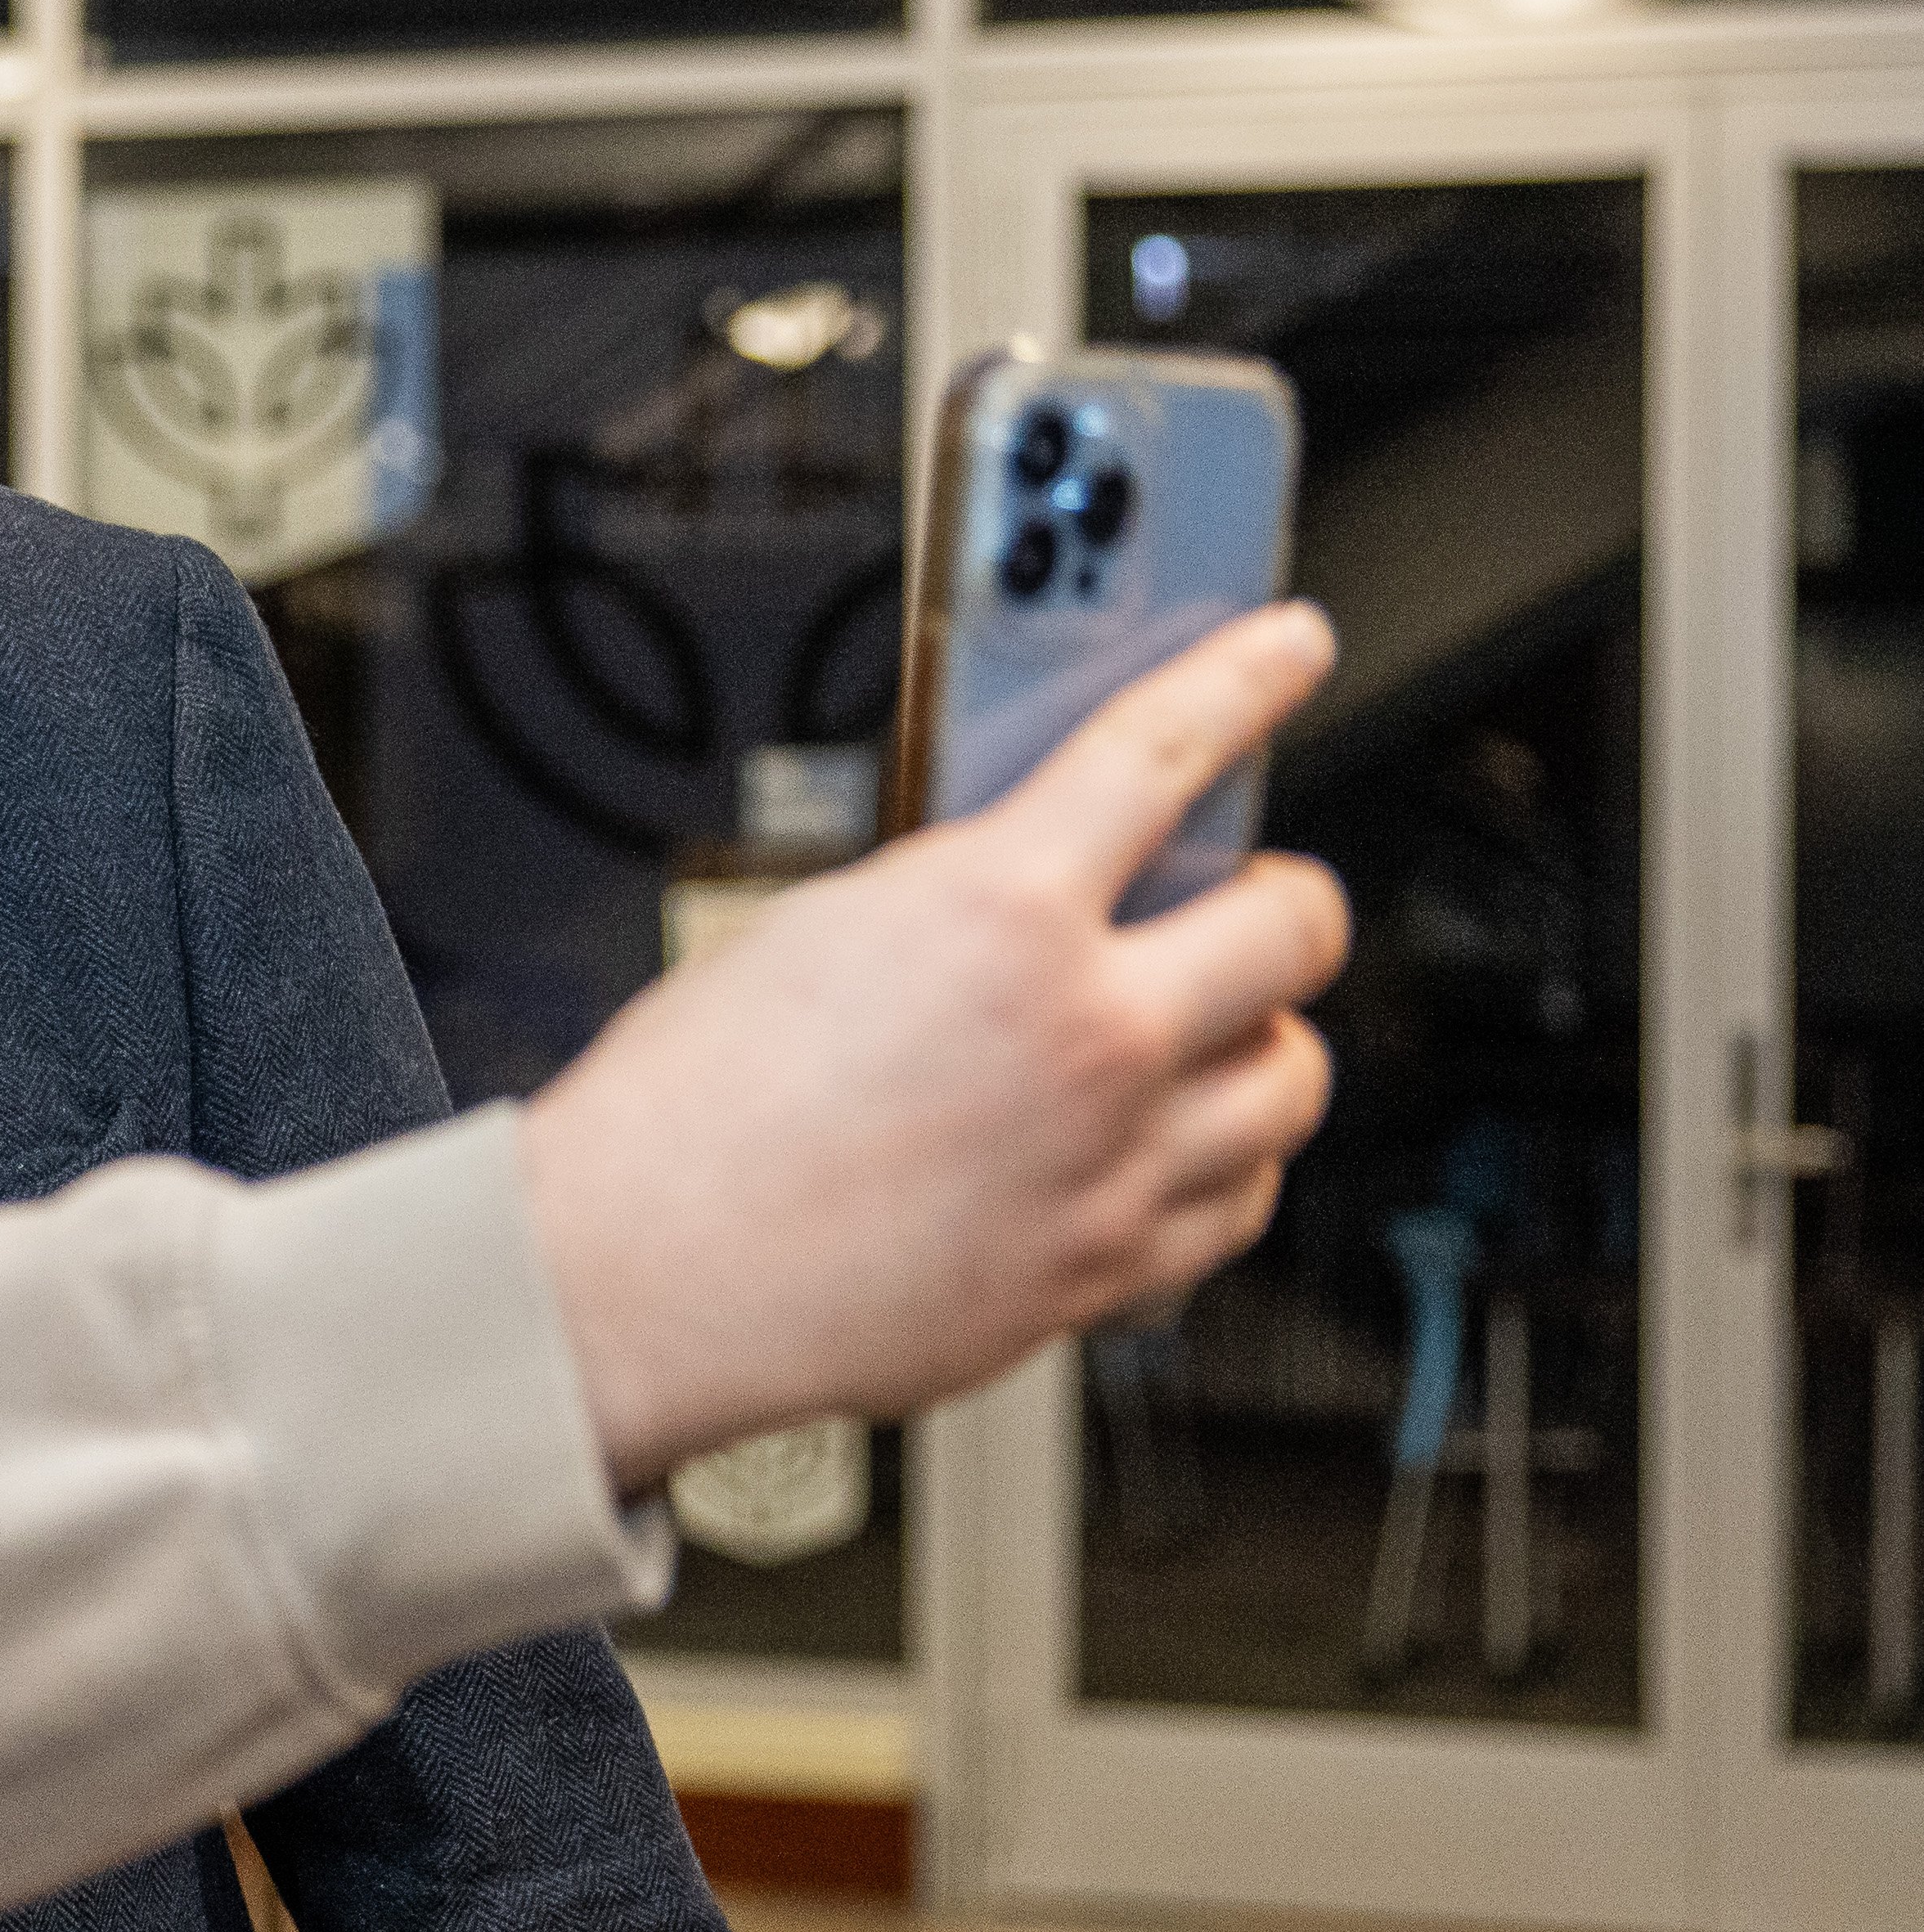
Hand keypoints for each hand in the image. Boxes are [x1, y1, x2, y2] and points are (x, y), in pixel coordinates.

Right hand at [523, 601, 1350, 1485]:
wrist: (633, 1279)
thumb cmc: (685, 1118)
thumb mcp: (818, 931)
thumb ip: (966, 899)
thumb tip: (1057, 890)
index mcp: (998, 915)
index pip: (1168, 750)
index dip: (1246, 680)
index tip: (1285, 653)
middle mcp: (1087, 1036)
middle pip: (1297, 927)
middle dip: (1277, 897)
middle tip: (1239, 900)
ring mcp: (1113, 1166)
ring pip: (1293, 1076)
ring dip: (1258, 1038)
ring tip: (1199, 1037)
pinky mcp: (1104, 1273)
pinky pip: (1243, 1202)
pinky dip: (1222, 1166)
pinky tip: (1165, 1148)